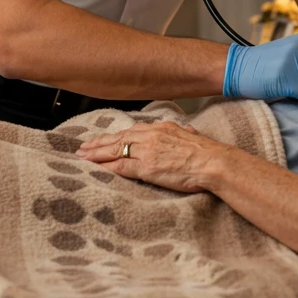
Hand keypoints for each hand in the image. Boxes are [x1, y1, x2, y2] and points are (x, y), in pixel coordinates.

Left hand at [75, 121, 220, 192]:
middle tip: (83, 148)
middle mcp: (151, 136)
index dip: (114, 136)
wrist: (214, 162)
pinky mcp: (147, 167)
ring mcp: (147, 151)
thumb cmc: (207, 152)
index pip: (131, 131)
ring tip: (84, 157)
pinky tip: (97, 169)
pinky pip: (121, 167)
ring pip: (116, 151)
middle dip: (99, 144)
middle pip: (118, 138)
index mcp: (161, 128)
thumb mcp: (193, 136)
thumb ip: (185, 133)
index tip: (102, 140)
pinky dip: (107, 168)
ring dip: (97, 154)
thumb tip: (187, 131)